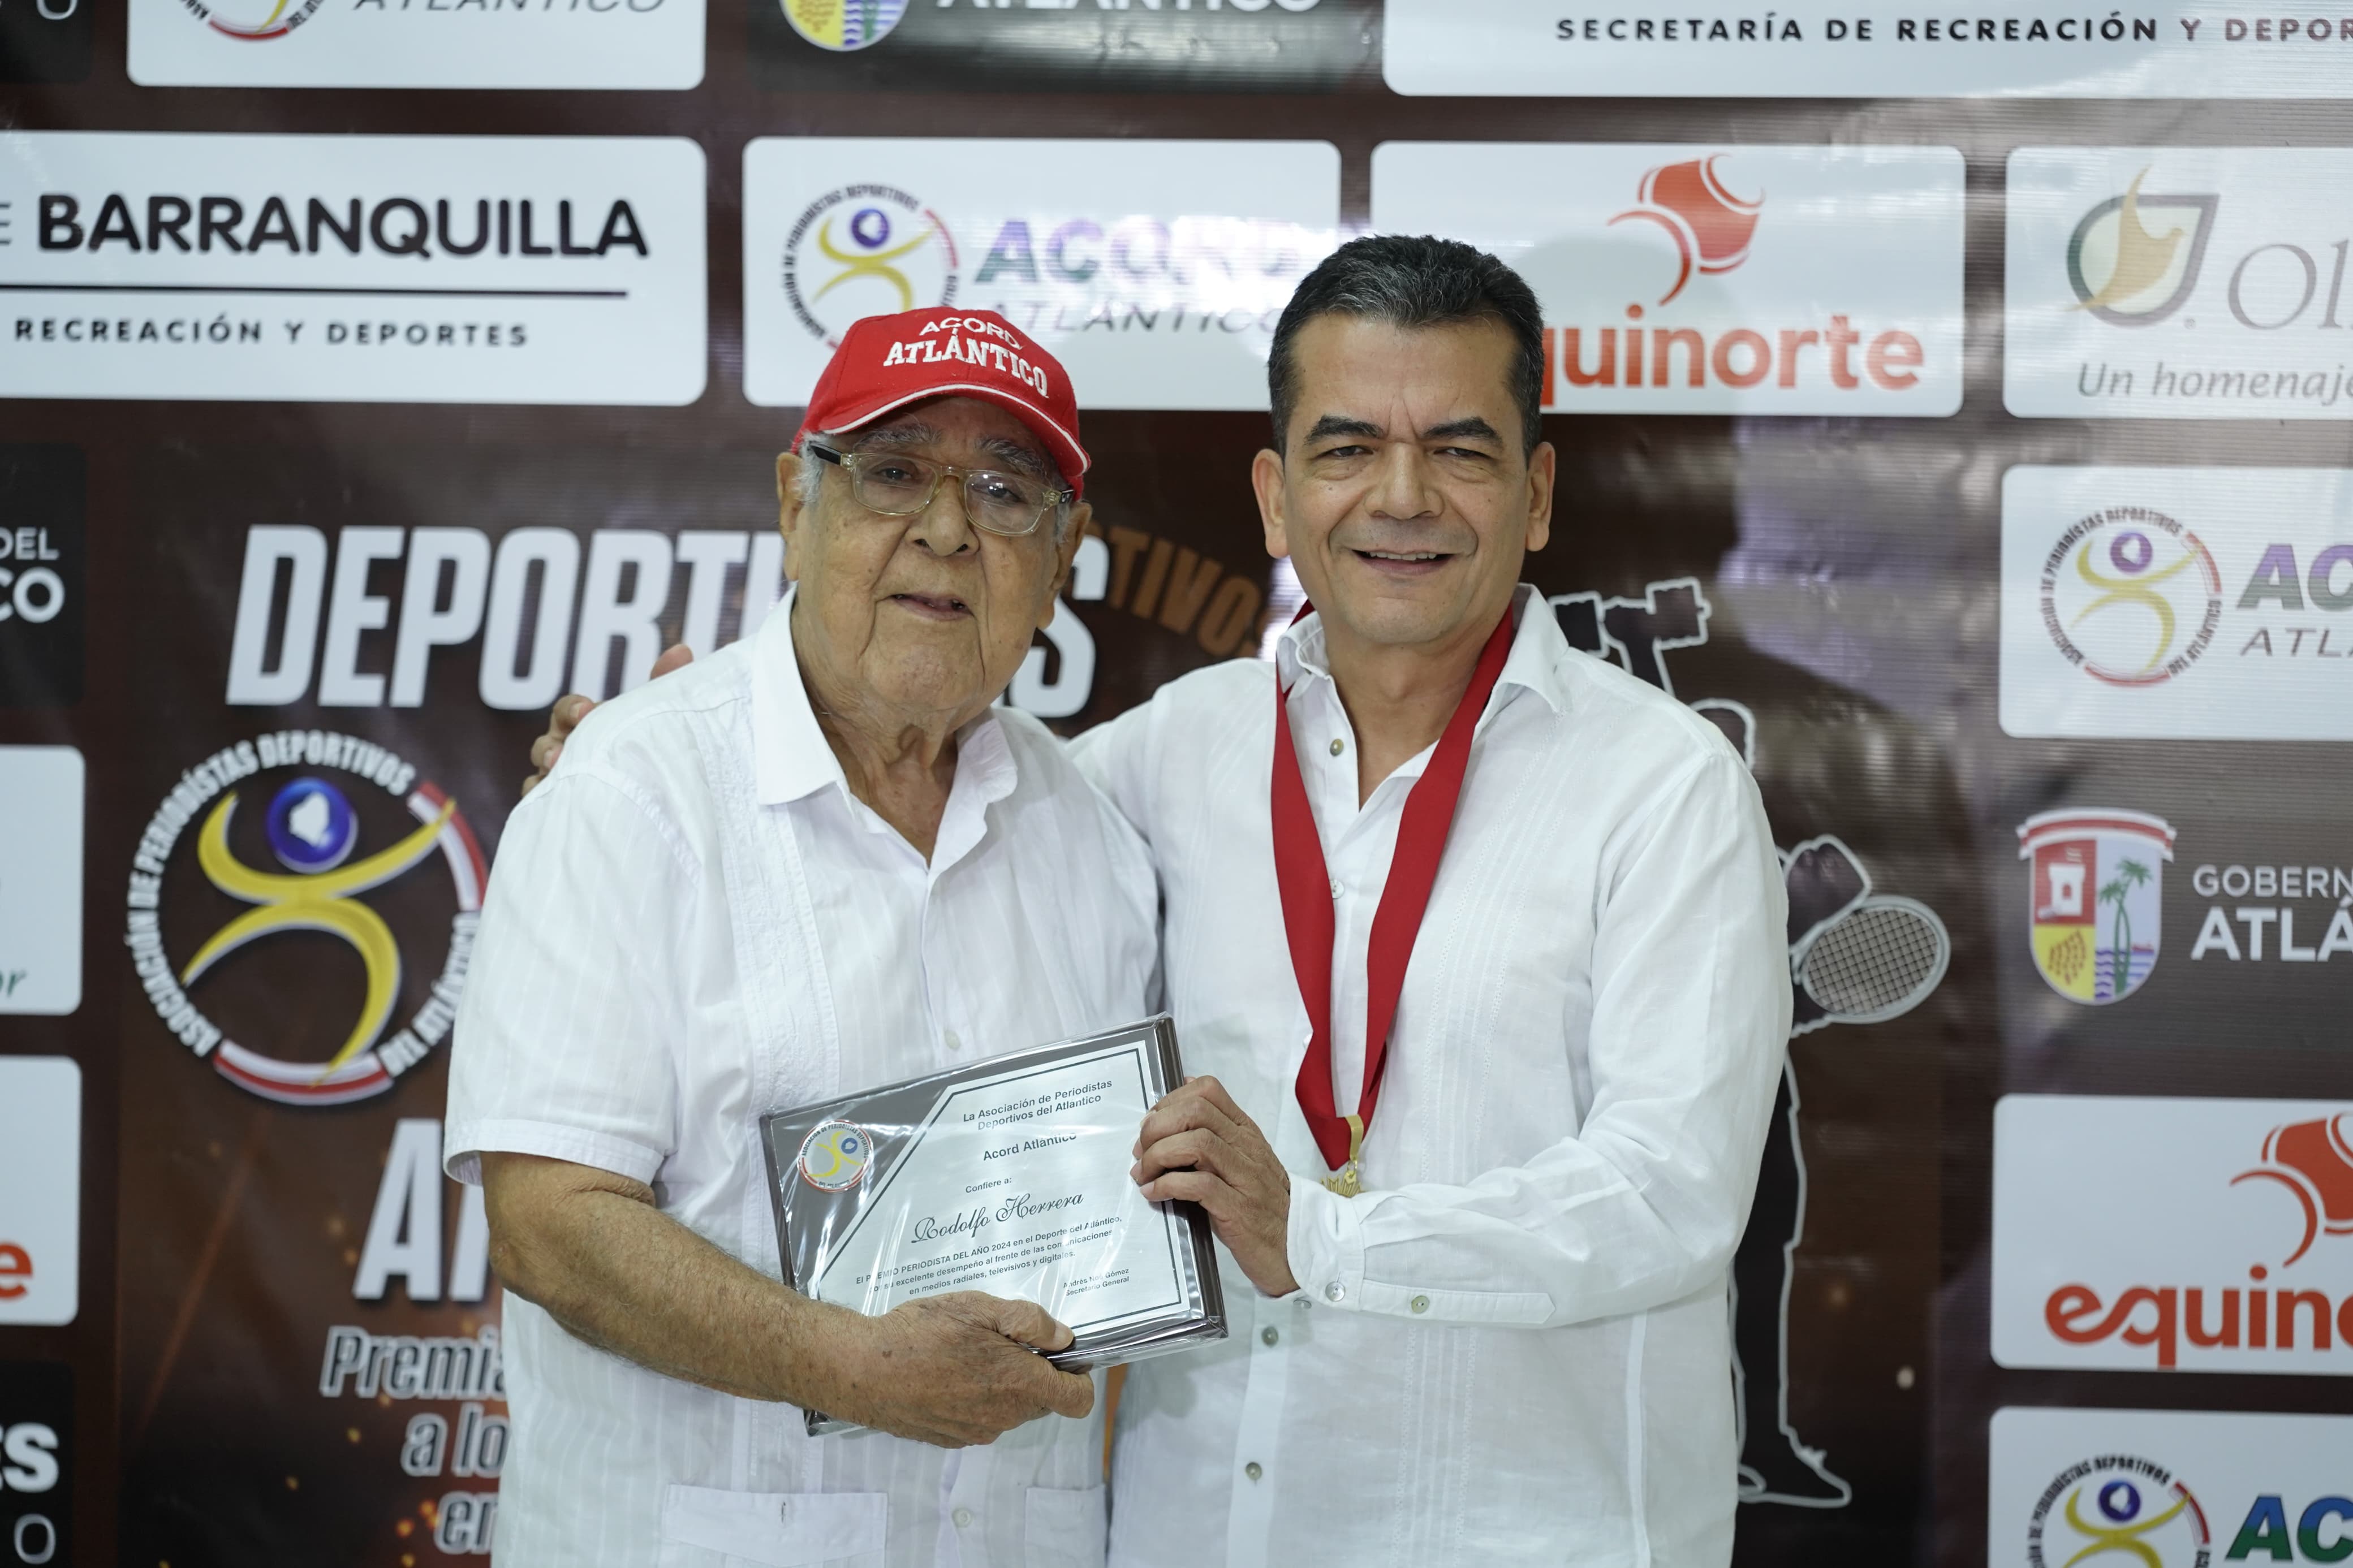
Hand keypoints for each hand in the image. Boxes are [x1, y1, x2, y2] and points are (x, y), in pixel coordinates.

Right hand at [522, 643, 694, 796]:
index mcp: (585, 726)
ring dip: (546, 774)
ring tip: (557, 776)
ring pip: (539, 773)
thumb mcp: (653, 717)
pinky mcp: (558, 809)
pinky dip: (542, 800)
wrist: (654, 805)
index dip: (574, 708)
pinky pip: (539, 803)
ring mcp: (558, 781)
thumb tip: (681, 649)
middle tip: (563, 752)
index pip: (569, 710)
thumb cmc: (645, 750)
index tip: (588, 711)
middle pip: (546, 742)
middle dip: (552, 745)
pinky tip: (557, 804)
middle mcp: (566, 751)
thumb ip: (663, 684)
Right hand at [806, 1292, 1094, 1447]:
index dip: (1078, 1374)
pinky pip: (981, 1418)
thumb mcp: (977, 1308)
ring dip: (1002, 1384)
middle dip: (1033, 1372)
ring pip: (1010, 1409)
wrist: (861, 1370)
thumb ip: (1029, 1323)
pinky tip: (946, 1373)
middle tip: (1000, 1339)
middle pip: (1042, 1401)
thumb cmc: (919, 1334)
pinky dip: (976, 1398)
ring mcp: (977, 1432)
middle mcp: (1003, 1417)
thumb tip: (1064, 1339)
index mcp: (1019, 1385)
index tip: (1060, 1353)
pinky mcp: (952, 1439)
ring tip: (966, 1352)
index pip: (1077, 1400)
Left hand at [1133, 1076, 1297, 1297]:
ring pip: (1196, 1143)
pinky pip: (1198, 1185)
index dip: (1170, 1101)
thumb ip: (1216, 1134)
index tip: (1151, 1124)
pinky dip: (1168, 1186)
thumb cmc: (1262, 1206)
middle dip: (1157, 1127)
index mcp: (1246, 1132)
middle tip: (1141, 1152)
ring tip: (1145, 1174)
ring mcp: (1246, 1178)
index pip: (1207, 1090)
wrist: (1296, 1248)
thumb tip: (1183, 1092)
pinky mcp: (1239, 1210)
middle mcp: (1248, 1148)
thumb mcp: (1242, 1162)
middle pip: (1195, 1112)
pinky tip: (1154, 1194)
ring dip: (1158, 1156)